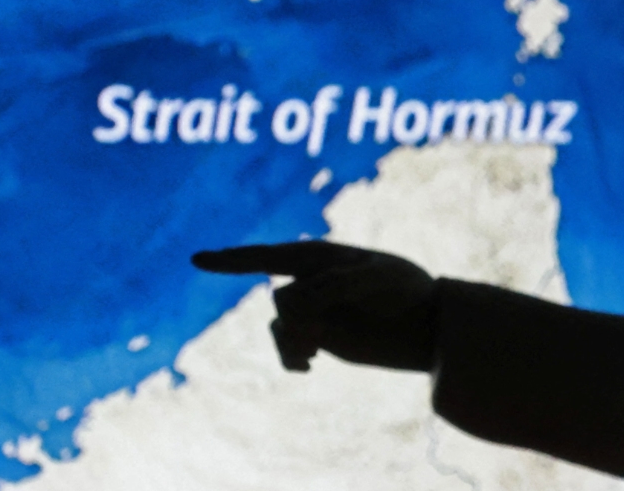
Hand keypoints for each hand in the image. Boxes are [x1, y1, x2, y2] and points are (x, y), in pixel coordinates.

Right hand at [191, 241, 435, 372]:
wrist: (427, 325)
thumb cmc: (408, 291)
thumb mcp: (378, 280)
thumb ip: (335, 286)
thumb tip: (291, 302)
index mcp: (323, 256)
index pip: (270, 256)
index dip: (232, 259)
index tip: (196, 260)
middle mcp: (311, 280)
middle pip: (280, 299)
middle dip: (299, 319)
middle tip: (322, 336)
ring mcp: (313, 309)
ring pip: (278, 325)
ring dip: (293, 341)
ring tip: (314, 355)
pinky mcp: (319, 335)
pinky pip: (286, 345)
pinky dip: (291, 357)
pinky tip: (307, 366)